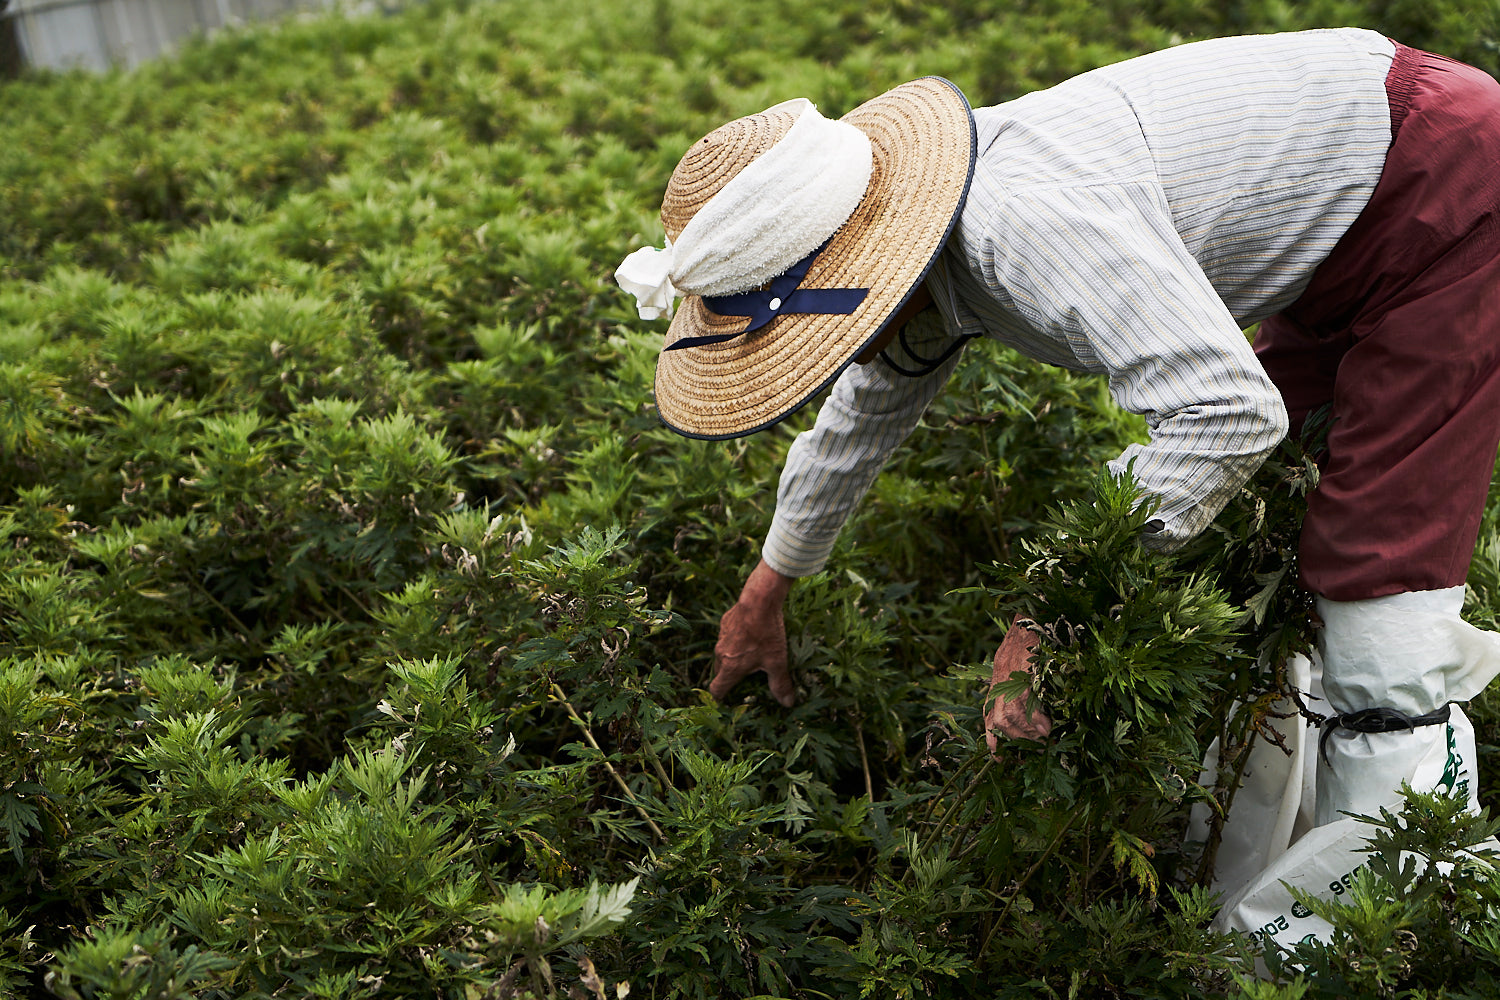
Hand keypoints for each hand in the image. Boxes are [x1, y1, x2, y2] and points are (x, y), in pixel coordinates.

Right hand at [709, 560, 795, 706]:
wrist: (759, 600)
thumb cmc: (767, 633)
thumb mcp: (777, 661)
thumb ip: (780, 684)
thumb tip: (787, 703)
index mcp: (730, 667)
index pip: (716, 689)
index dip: (719, 698)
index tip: (725, 701)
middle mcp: (721, 653)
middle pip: (719, 672)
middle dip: (729, 678)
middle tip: (744, 680)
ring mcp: (721, 637)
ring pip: (723, 654)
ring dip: (733, 658)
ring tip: (751, 656)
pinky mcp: (725, 623)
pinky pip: (728, 638)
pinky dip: (736, 641)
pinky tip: (752, 635)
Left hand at [984, 617, 1051, 750]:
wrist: (1031, 615)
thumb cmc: (1030, 644)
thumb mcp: (1020, 668)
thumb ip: (1022, 692)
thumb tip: (1038, 723)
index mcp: (997, 686)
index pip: (989, 720)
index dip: (994, 743)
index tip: (1001, 761)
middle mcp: (998, 683)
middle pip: (997, 724)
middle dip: (1015, 742)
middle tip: (1035, 751)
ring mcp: (1007, 677)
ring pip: (1008, 717)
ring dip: (1026, 733)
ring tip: (1044, 740)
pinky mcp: (1019, 671)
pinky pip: (1022, 702)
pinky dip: (1033, 718)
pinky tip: (1046, 727)